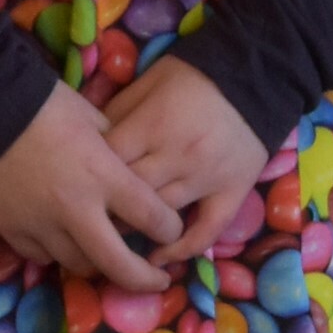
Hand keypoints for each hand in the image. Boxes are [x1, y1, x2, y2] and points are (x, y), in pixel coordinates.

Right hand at [0, 79, 187, 292]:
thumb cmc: (44, 104)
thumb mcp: (94, 119)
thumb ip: (117, 151)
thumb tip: (131, 170)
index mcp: (103, 175)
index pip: (153, 218)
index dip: (170, 229)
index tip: (172, 230)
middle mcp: (76, 209)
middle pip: (120, 265)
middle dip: (145, 279)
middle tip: (159, 281)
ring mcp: (41, 225)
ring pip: (80, 266)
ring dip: (100, 265)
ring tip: (111, 259)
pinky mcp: (12, 231)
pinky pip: (43, 257)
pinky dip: (60, 253)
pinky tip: (67, 243)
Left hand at [97, 55, 268, 268]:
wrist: (255, 74)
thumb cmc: (192, 77)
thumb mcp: (147, 82)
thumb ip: (116, 112)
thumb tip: (86, 145)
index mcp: (153, 125)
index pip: (109, 163)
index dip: (90, 176)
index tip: (77, 185)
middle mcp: (178, 156)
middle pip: (131, 196)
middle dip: (106, 209)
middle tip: (89, 218)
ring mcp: (208, 178)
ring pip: (162, 217)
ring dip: (136, 231)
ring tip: (114, 240)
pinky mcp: (233, 192)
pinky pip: (208, 231)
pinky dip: (182, 249)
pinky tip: (158, 259)